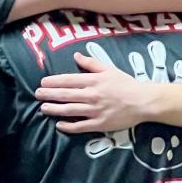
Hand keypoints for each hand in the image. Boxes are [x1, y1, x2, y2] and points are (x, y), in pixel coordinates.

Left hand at [36, 52, 150, 133]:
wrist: (144, 102)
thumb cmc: (126, 84)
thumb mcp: (109, 69)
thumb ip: (91, 63)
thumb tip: (75, 56)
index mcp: (93, 81)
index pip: (68, 80)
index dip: (54, 82)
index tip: (42, 82)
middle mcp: (91, 95)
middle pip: (65, 95)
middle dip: (49, 94)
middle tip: (37, 94)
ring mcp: (95, 110)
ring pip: (70, 110)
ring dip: (54, 109)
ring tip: (43, 108)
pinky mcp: (100, 124)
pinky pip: (81, 126)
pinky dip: (69, 126)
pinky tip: (59, 125)